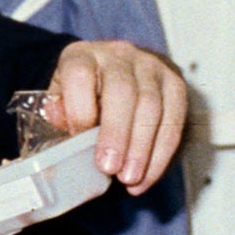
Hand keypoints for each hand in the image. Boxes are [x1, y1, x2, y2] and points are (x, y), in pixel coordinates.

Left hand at [46, 39, 187, 194]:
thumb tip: (66, 133)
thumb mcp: (62, 97)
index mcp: (83, 56)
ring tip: (129, 179)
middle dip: (116, 134)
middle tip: (109, 168)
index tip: (79, 140)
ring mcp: (150, 67)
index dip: (79, 109)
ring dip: (141, 149)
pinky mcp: (174, 84)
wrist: (116, 71)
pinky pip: (173, 121)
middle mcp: (118, 55)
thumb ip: (60, 113)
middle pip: (122, 91)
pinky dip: (160, 154)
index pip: (79, 74)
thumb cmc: (84, 92)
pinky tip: (147, 177)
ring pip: (151, 107)